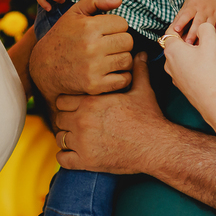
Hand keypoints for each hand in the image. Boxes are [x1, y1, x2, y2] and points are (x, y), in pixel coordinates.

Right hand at [30, 0, 132, 96]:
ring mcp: (93, 68)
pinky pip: (124, 79)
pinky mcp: (95, 86)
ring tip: (112, 57)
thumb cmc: (62, 36)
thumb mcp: (74, 13)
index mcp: (88, 27)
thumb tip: (119, 1)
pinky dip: (122, 76)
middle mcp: (91, 47)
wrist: (44, 67)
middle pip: (128, 41)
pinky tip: (112, 71)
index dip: (117, 26)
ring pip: (127, 60)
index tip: (107, 31)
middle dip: (122, 42)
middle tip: (111, 45)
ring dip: (123, 58)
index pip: (122, 24)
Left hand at [55, 52, 164, 173]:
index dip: (69, 104)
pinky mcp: (85, 161)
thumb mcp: (143, 90)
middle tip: (79, 124)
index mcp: (90, 102)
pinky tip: (76, 154)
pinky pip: (62, 159)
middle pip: (58, 118)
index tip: (78, 108)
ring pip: (59, 138)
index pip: (62, 100)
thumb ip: (137, 70)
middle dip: (67, 121)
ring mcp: (82, 142)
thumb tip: (140, 54)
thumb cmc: (149, 118)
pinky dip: (66, 157)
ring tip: (79, 139)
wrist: (157, 146)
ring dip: (67, 139)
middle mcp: (82, 121)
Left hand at [162, 22, 215, 114]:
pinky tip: (205, 67)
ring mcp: (173, 75)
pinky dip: (191, 65)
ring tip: (206, 54)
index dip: (180, 25)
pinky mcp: (180, 85)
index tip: (190, 24)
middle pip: (175, 45)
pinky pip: (184, 70)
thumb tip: (202, 28)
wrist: (211, 98)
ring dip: (190, 54)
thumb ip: (205, 28)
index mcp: (172, 49)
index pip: (170, 31)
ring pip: (179, 58)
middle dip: (187, 40)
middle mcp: (168, 62)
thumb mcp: (211, 41)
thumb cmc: (209, 69)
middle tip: (202, 39)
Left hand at [171, 0, 215, 43]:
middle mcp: (204, 11)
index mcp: (194, 6)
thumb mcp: (187, 4)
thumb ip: (181, 16)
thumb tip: (172, 29)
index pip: (186, 14)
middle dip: (193, 33)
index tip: (176, 30)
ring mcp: (214, 15)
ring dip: (204, 37)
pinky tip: (214, 46)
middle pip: (198, 22)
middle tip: (187, 44)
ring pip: (209, 27)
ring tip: (199, 48)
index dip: (181, 22)